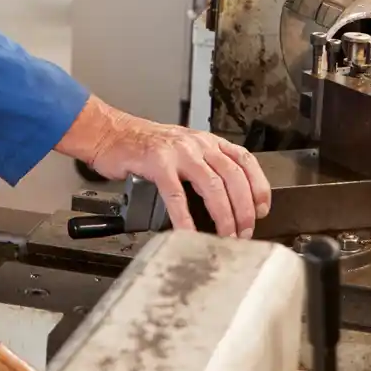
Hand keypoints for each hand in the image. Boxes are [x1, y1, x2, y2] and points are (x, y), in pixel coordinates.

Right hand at [55, 96, 271, 237]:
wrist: (108, 134)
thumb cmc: (142, 146)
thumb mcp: (181, 149)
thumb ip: (203, 167)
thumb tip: (226, 201)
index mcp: (206, 141)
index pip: (245, 161)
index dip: (259, 187)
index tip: (262, 210)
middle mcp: (197, 144)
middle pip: (234, 177)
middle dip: (244, 209)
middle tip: (245, 232)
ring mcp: (178, 153)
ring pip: (213, 186)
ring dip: (224, 215)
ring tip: (226, 236)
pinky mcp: (157, 164)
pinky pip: (177, 195)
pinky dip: (185, 217)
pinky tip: (189, 232)